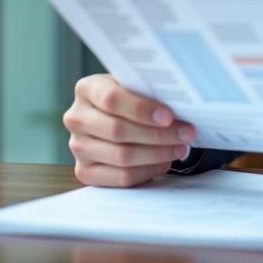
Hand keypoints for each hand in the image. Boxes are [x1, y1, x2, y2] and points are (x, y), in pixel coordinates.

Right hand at [63, 74, 195, 186]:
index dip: (141, 109)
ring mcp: (78, 147)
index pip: (111, 99)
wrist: (115, 116)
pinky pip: (121, 176)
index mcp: (87, 89)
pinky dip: (148, 170)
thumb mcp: (134, 86)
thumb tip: (180, 102)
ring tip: (180, 147)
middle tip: (186, 133)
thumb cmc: (131, 98)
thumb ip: (148, 91)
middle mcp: (77, 118)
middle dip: (158, 134)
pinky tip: (165, 161)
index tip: (168, 116)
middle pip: (118, 130)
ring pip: (122, 156)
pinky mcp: (85, 171)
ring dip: (157, 153)